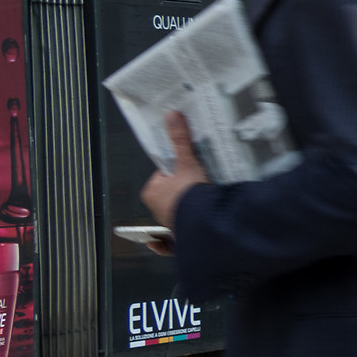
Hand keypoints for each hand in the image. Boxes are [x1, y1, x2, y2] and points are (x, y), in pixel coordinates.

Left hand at [137, 113, 208, 236]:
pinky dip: (173, 242)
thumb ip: (180, 140)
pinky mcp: (181, 238)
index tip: (190, 169)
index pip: (164, 176)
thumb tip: (172, 115)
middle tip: (200, 183)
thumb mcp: (186, 162)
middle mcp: (156, 211)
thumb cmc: (191, 194)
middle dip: (185, 190)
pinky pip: (176, 240)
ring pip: (179, 212)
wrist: (205, 221)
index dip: (178, 171)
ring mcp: (170, 225)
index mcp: (151, 193)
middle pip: (173, 193)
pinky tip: (176, 240)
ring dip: (189, 208)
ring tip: (204, 201)